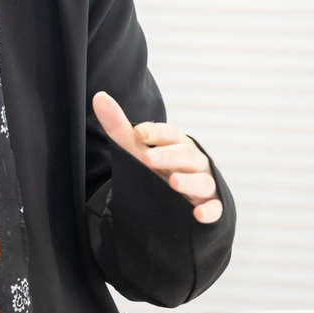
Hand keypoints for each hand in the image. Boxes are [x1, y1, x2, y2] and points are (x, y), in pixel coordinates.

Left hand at [91, 91, 223, 223]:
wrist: (177, 198)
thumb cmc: (157, 167)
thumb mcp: (137, 148)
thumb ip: (118, 125)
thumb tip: (99, 96)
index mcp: (177, 144)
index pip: (171, 134)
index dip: (156, 133)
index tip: (139, 133)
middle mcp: (194, 161)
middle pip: (185, 154)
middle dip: (168, 156)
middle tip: (149, 158)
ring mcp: (204, 183)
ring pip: (202, 181)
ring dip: (189, 181)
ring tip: (174, 182)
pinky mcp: (210, 206)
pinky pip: (214, 208)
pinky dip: (209, 212)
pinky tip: (198, 215)